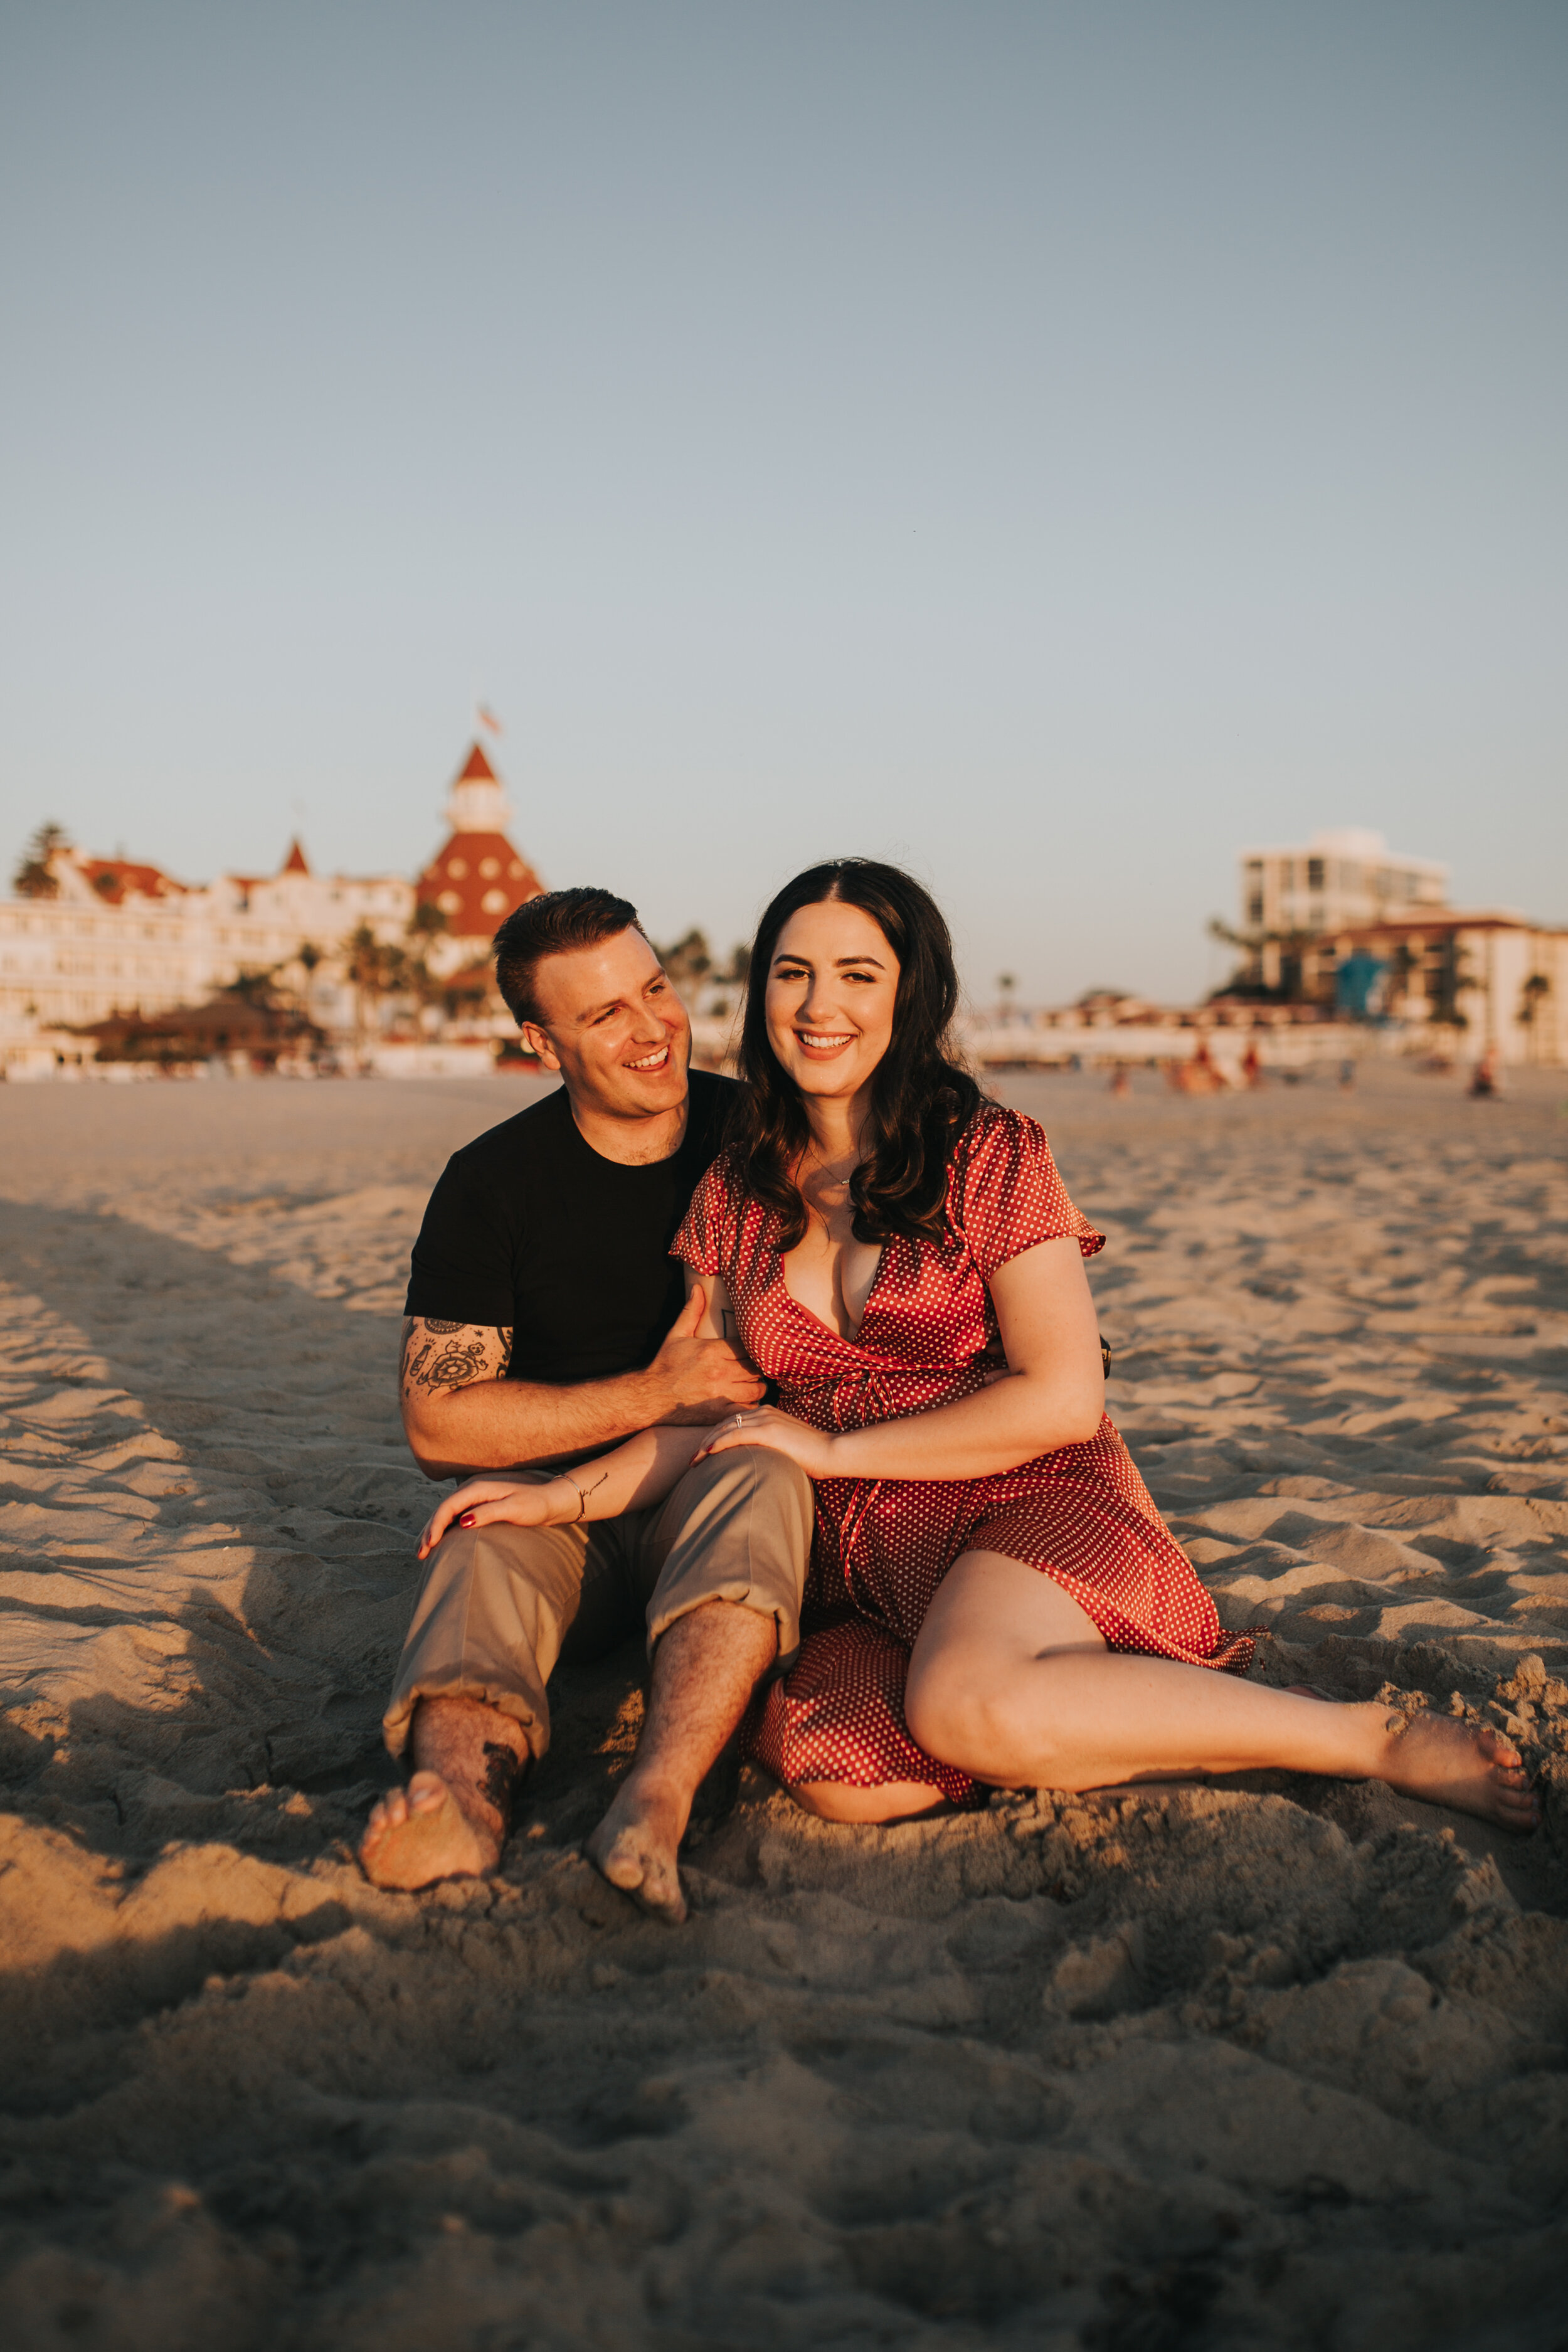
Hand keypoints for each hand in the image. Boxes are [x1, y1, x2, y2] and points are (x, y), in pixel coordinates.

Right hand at [417, 1475, 573, 1558]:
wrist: (550, 1501)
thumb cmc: (535, 1505)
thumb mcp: (513, 1509)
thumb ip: (488, 1513)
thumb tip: (462, 1522)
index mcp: (478, 1489)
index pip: (448, 1507)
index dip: (436, 1526)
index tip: (430, 1545)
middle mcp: (473, 1491)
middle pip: (443, 1511)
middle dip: (429, 1532)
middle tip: (420, 1554)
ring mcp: (475, 1499)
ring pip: (446, 1514)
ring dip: (433, 1531)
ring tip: (422, 1551)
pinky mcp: (479, 1507)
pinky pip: (455, 1517)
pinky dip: (444, 1530)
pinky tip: (438, 1542)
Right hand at [647, 1284, 766, 1419]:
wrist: (649, 1396)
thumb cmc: (665, 1364)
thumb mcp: (676, 1335)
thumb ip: (691, 1311)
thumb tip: (698, 1287)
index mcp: (711, 1349)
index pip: (747, 1347)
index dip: (753, 1349)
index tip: (752, 1352)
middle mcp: (719, 1370)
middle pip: (756, 1367)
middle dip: (757, 1368)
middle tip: (754, 1369)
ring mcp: (719, 1393)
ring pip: (757, 1389)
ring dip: (758, 1387)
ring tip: (752, 1384)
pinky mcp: (718, 1412)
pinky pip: (747, 1409)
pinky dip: (750, 1406)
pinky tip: (745, 1402)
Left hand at [690, 1404, 839, 1477]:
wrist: (832, 1452)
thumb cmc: (813, 1456)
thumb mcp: (786, 1447)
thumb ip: (769, 1447)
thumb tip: (754, 1461)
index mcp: (768, 1414)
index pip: (732, 1422)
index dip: (715, 1436)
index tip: (703, 1453)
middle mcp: (764, 1413)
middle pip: (725, 1423)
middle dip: (706, 1440)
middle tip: (692, 1459)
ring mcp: (766, 1420)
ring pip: (727, 1428)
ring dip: (707, 1444)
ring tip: (695, 1460)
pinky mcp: (769, 1430)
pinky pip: (737, 1434)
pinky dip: (720, 1443)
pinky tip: (709, 1452)